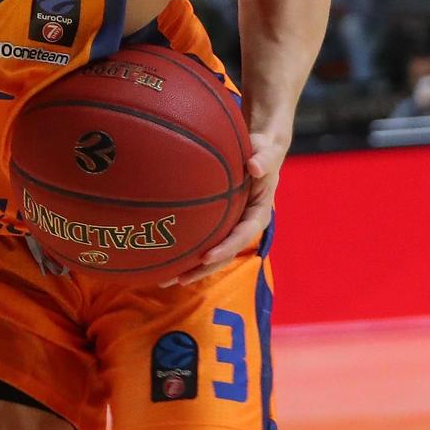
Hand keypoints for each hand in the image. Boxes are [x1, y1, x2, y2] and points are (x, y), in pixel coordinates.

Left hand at [163, 128, 285, 285]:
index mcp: (258, 214)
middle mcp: (244, 225)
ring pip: (212, 252)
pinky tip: (163, 256)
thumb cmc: (262, 150)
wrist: (260, 153)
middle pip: (225, 253)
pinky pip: (203, 238)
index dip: (226, 248)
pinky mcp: (219, 222)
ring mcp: (231, 226)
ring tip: (164, 279)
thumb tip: (254, 166)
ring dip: (191, 267)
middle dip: (203, 268)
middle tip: (179, 278)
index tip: (207, 257)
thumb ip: (264, 158)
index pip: (243, 236)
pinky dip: (186, 248)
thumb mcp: (267, 152)